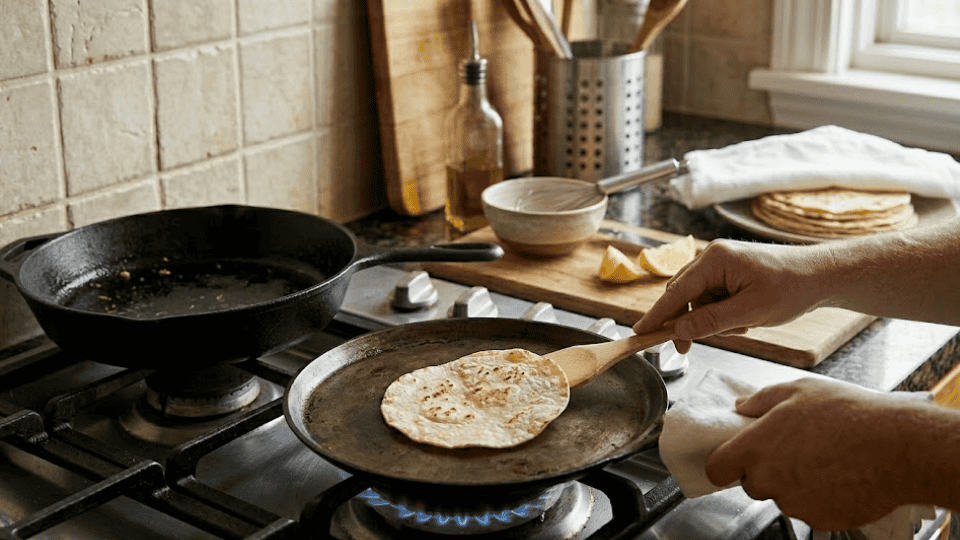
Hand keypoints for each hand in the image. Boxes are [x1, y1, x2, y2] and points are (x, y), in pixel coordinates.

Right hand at [633, 240, 829, 352]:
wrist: (821, 276)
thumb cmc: (792, 287)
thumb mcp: (750, 312)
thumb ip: (711, 322)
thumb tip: (679, 331)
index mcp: (714, 259)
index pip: (676, 292)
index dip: (656, 315)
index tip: (639, 332)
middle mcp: (713, 257)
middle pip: (683, 297)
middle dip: (689, 323)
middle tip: (688, 348)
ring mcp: (721, 264)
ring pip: (697, 301)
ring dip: (711, 320)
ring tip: (741, 327)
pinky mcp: (729, 273)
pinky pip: (711, 299)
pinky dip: (721, 314)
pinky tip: (743, 320)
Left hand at [705, 378, 911, 530]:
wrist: (899, 447)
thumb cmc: (850, 415)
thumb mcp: (799, 390)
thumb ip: (761, 400)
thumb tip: (741, 406)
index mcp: (756, 447)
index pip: (717, 467)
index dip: (724, 462)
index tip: (733, 458)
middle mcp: (769, 479)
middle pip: (752, 483)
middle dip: (765, 469)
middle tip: (793, 449)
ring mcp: (794, 503)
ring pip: (782, 496)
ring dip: (794, 483)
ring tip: (823, 458)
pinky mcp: (820, 520)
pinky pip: (809, 509)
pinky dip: (819, 497)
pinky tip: (838, 475)